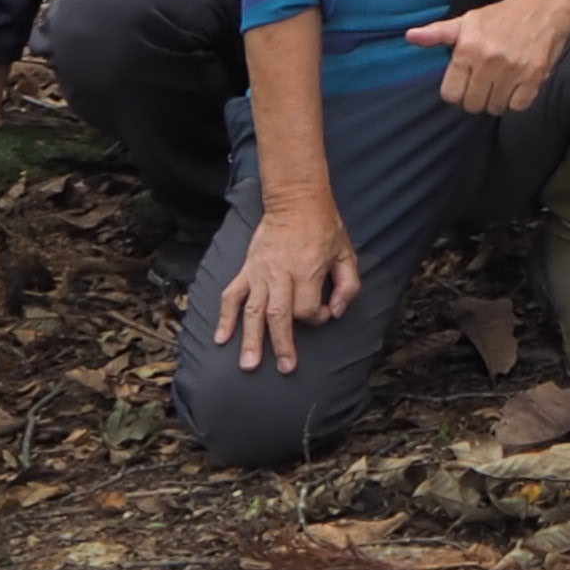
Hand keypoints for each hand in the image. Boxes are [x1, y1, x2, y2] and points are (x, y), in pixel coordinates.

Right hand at [215, 195, 362, 374]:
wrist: (296, 202)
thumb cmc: (325, 229)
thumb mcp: (347, 253)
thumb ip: (348, 285)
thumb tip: (335, 312)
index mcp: (307, 270)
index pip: (307, 308)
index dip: (316, 317)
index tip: (321, 314)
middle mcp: (281, 274)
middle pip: (278, 315)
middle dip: (281, 344)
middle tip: (285, 368)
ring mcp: (260, 273)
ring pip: (252, 311)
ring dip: (250, 340)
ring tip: (248, 365)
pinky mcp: (246, 270)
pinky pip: (232, 296)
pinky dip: (224, 318)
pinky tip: (221, 339)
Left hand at [405, 0, 569, 114]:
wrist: (549, 4)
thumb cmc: (506, 14)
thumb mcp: (469, 20)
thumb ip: (438, 33)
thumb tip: (410, 36)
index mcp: (467, 48)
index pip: (451, 94)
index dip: (457, 92)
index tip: (466, 84)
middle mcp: (488, 60)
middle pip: (472, 104)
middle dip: (477, 98)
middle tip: (486, 84)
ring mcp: (513, 69)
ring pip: (495, 107)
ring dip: (498, 100)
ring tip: (502, 84)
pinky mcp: (535, 75)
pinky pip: (519, 106)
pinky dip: (518, 101)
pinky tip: (518, 86)